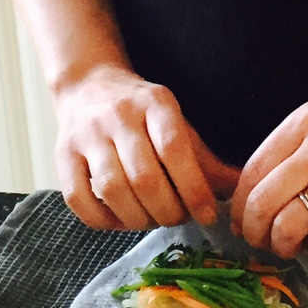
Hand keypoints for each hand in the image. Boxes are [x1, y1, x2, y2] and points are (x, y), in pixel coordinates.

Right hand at [55, 63, 240, 232]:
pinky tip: (122, 220)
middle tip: (179, 218)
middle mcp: (118, 116)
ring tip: (152, 220)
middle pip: (144, 175)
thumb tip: (245, 190)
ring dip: (138, 218)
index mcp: (155, 103)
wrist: (89, 86)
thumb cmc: (143, 116)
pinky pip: (78, 200)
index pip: (174, 148)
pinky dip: (104, 220)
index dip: (194, 187)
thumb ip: (207, 161)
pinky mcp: (62, 156)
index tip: (208, 214)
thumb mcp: (179, 126)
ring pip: (112, 189)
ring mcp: (86, 135)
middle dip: (168, 210)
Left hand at [230, 74, 307, 263]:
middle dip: (252, 232)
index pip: (251, 170)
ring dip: (282, 247)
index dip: (239, 204)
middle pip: (261, 202)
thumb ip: (298, 145)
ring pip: (288, 226)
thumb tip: (261, 188)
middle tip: (260, 242)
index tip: (241, 220)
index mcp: (306, 121)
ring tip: (290, 248)